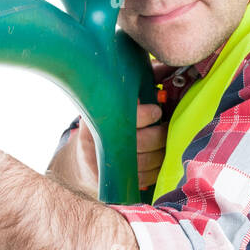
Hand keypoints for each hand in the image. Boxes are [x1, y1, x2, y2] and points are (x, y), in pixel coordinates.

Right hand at [46, 59, 174, 197]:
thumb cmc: (105, 124)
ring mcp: (102, 165)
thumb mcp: (114, 102)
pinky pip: (143, 179)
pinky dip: (156, 171)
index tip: (155, 111)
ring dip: (161, 154)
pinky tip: (157, 160)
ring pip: (145, 163)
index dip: (147, 115)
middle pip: (141, 143)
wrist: (82, 162)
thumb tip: (167, 67)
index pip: (127, 116)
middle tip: (165, 128)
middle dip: (160, 135)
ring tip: (164, 144)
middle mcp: (95, 142)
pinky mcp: (112, 182)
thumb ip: (140, 84)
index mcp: (96, 118)